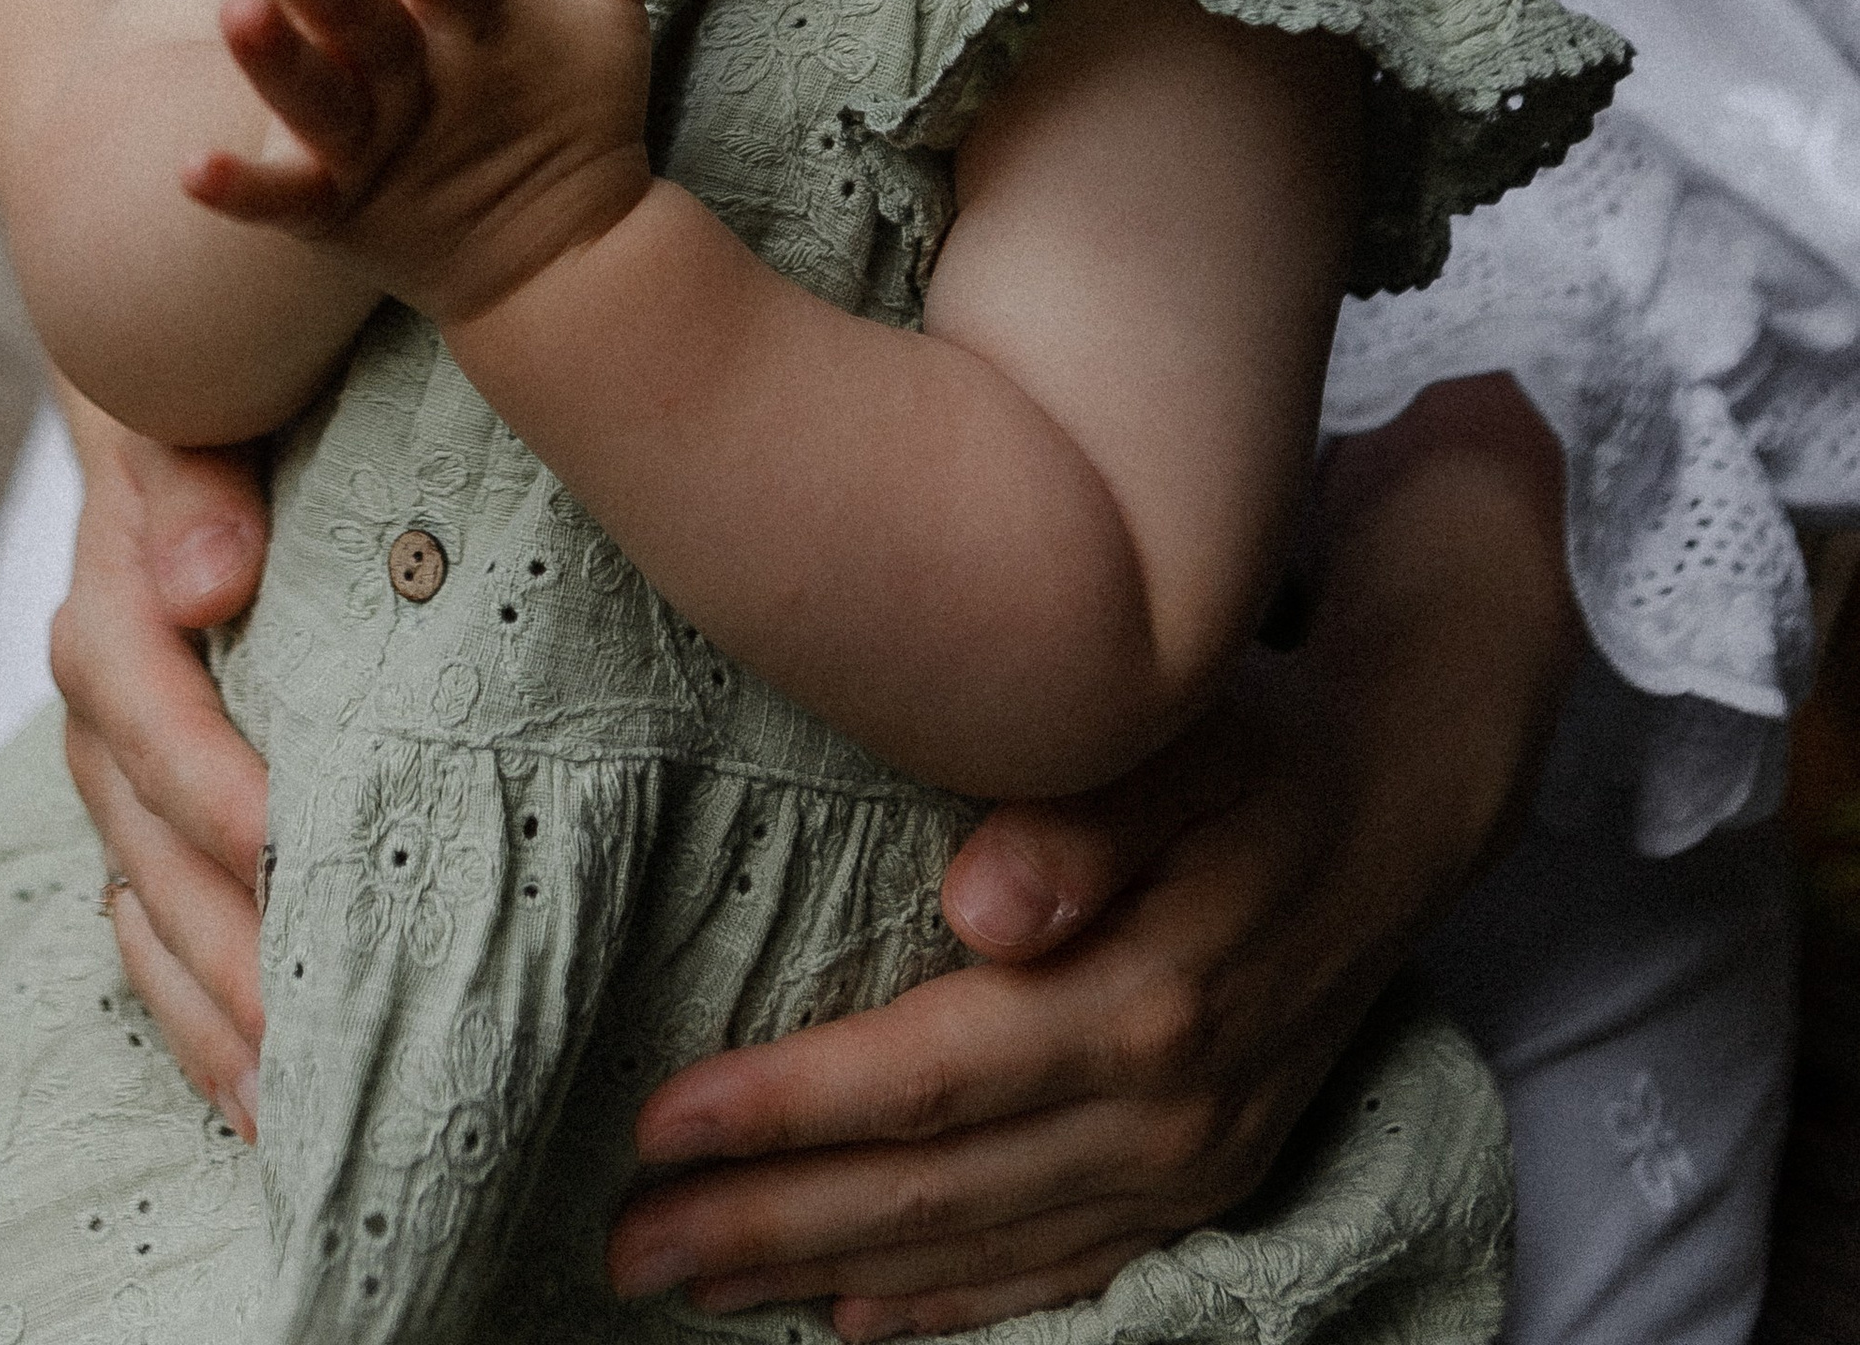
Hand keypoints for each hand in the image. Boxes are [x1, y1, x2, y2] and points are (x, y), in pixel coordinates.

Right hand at [50, 398, 270, 1139]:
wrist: (194, 416)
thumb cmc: (224, 407)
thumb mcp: (198, 410)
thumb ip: (193, 478)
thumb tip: (205, 581)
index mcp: (114, 595)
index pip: (134, 691)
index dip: (204, 775)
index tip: (284, 844)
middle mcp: (105, 705)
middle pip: (142, 837)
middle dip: (222, 942)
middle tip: (309, 1035)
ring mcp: (125, 776)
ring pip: (149, 906)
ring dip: (214, 1009)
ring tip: (292, 1116)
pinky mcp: (157, 826)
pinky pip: (159, 934)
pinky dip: (203, 1018)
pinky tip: (261, 1106)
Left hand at [186, 0, 657, 324]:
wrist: (567, 267)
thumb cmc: (580, 117)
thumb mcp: (611, 8)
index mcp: (483, 18)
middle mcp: (426, 78)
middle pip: (357, 6)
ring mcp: (380, 150)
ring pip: (317, 99)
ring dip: (272, 61)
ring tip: (228, 9)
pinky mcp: (343, 217)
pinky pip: (288, 206)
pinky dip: (244, 191)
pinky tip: (187, 169)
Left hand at [603, 378, 1579, 1336]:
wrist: (1401, 799)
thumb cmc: (1254, 743)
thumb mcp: (1177, 738)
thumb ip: (1080, 820)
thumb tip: (979, 903)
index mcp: (1147, 1001)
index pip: (926, 1079)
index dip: (786, 1110)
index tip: (657, 1122)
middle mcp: (1167, 1112)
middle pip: (932, 1188)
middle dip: (767, 1220)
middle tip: (624, 1242)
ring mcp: (1190, 1168)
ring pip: (981, 1249)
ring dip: (830, 1271)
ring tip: (695, 1281)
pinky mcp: (1206, 1186)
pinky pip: (1061, 1271)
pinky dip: (954, 1304)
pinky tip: (859, 1317)